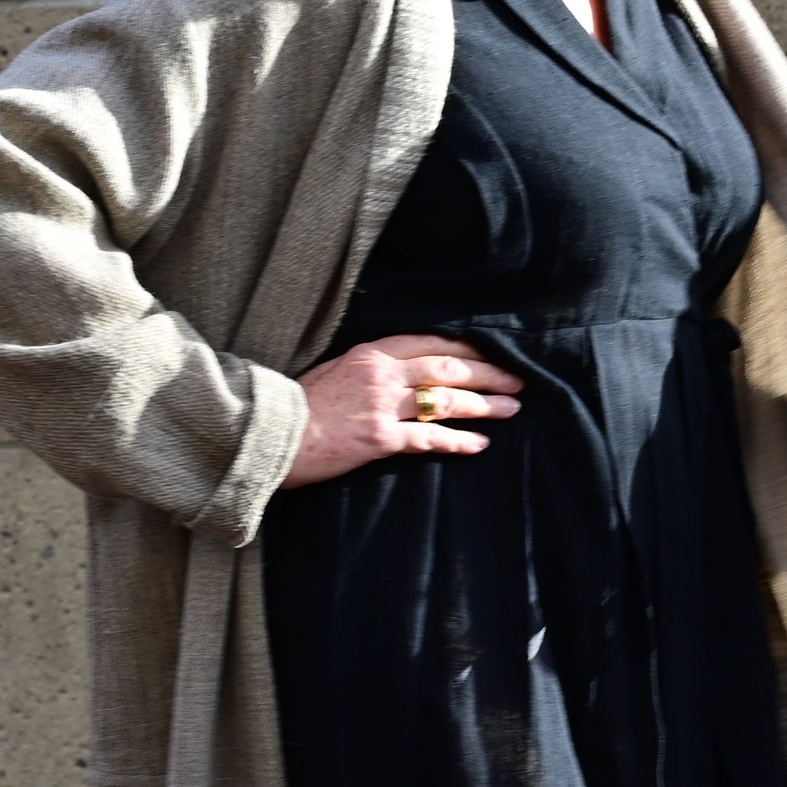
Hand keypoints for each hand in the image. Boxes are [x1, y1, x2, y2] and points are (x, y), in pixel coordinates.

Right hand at [280, 332, 523, 488]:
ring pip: (446, 400)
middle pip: (448, 366)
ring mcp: (382, 405)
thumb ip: (368, 368)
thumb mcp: (332, 371)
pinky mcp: (381, 439)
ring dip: (484, 405)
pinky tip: (479, 444)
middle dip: (487, 372)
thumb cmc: (296, 406)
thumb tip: (399, 372)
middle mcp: (381, 374)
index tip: (490, 352)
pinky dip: (458, 441)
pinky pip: (430, 438)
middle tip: (517, 378)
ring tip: (511, 408)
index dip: (465, 346)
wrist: (269, 435)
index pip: (428, 342)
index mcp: (369, 352)